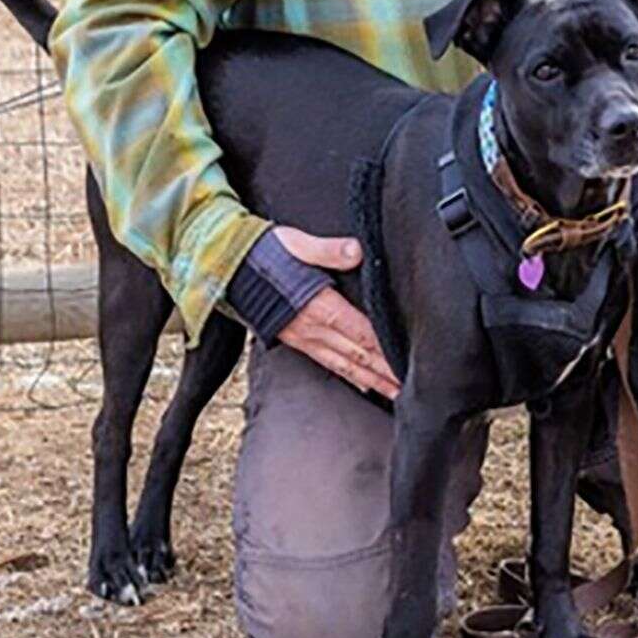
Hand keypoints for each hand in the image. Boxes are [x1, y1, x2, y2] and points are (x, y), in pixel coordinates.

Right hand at [270, 226, 400, 401]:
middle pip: (358, 356)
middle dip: (384, 374)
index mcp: (320, 306)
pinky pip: (327, 363)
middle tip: (410, 392)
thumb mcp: (297, 243)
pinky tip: (360, 383)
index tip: (406, 366)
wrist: (227, 268)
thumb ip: (329, 250)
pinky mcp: (296, 339)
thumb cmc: (263, 251)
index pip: (361, 333)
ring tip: (392, 394)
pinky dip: (347, 376)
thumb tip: (356, 250)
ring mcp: (304, 337)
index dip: (385, 351)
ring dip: (370, 381)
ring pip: (345, 365)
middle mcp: (314, 328)